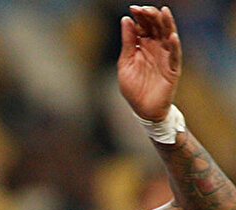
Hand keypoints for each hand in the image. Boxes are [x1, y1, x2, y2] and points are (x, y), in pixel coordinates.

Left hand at [119, 6, 180, 121]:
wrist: (144, 110)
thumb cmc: (134, 88)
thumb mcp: (125, 64)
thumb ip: (127, 43)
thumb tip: (126, 20)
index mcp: (143, 46)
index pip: (144, 26)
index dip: (139, 17)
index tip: (133, 8)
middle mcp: (156, 47)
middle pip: (156, 27)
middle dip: (151, 17)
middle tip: (144, 9)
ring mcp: (166, 56)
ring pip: (168, 35)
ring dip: (166, 24)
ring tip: (162, 13)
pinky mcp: (173, 67)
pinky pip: (175, 54)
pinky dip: (174, 45)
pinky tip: (172, 37)